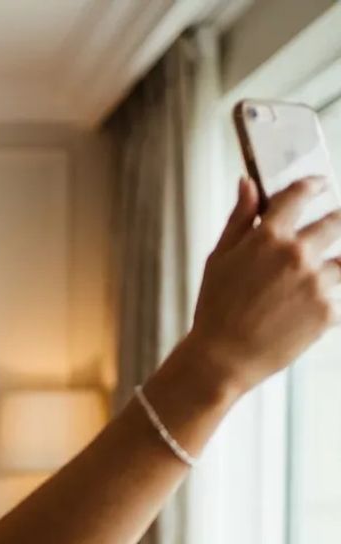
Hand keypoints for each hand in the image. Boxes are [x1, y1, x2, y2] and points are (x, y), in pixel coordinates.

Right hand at [184, 174, 340, 397]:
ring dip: (330, 269)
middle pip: (336, 222)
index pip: (299, 195)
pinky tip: (298, 318)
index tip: (319, 185)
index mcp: (268, 236)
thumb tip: (248, 183)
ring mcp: (316, 283)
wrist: (221, 360)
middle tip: (330, 229)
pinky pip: (336, 301)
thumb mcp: (218, 259)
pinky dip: (323, 307)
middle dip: (334, 222)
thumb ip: (238, 219)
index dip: (312, 186)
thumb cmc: (214, 309)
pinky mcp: (327, 312)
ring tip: (309, 284)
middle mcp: (297, 254)